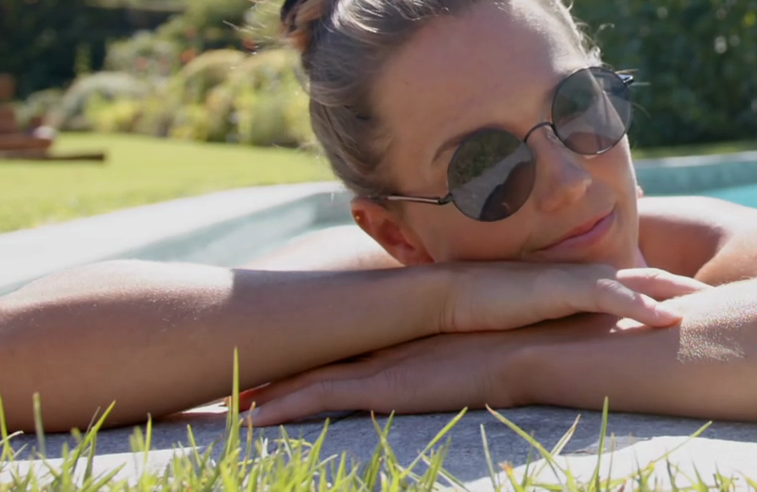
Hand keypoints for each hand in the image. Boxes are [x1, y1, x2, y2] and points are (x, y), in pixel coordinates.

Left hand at [239, 328, 511, 426]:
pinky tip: (251, 422)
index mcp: (406, 335)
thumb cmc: (524, 346)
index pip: (347, 345)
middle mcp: (384, 345)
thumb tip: (467, 362)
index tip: (277, 360)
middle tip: (233, 381)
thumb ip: (467, 352)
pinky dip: (283, 410)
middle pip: (316, 357)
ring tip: (225, 404)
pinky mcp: (381, 388)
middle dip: (274, 370)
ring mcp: (380, 364)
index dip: (310, 353)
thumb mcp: (485, 348)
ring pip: (306, 379)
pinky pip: (319, 399)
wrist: (531, 348)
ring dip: (266, 393)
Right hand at [430, 264, 706, 332]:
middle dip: (690, 287)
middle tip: (733, 299)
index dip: (675, 289)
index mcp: (587, 279)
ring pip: (641, 283)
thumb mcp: (542, 312)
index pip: (641, 281)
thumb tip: (591, 337)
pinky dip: (644, 308)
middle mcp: (590, 274)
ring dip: (679, 294)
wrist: (455, 295)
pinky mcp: (564, 289)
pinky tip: (670, 320)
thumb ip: (569, 317)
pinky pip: (613, 298)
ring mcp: (579, 278)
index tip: (707, 301)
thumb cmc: (495, 305)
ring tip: (713, 306)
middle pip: (652, 277)